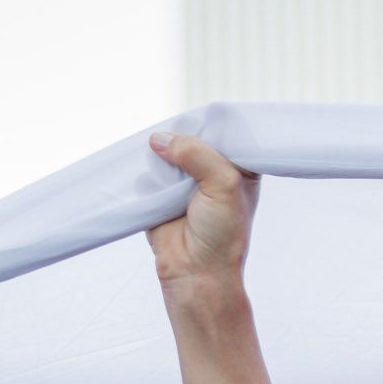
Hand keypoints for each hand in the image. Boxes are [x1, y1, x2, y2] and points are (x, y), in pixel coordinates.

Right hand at [147, 132, 259, 298]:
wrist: (195, 272)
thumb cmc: (221, 233)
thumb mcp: (222, 184)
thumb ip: (196, 153)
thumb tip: (158, 140)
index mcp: (239, 169)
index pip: (227, 134)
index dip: (215, 122)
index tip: (202, 110)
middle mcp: (213, 172)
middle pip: (194, 138)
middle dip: (183, 133)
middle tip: (172, 126)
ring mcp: (186, 182)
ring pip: (170, 152)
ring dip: (161, 150)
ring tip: (156, 147)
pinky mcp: (161, 192)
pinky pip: (150, 171)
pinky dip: (145, 166)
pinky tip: (143, 160)